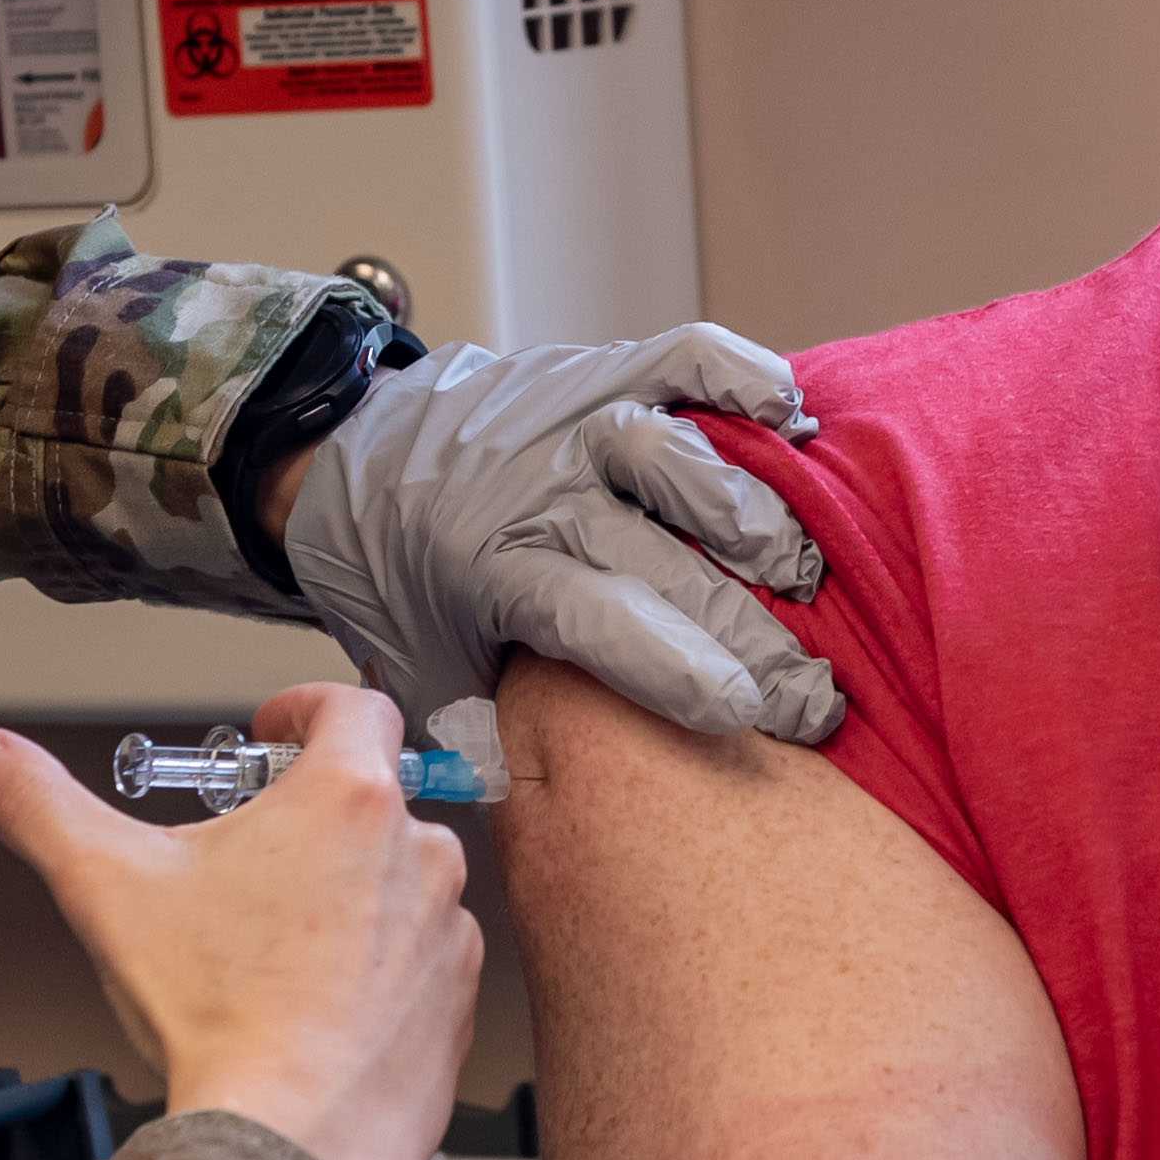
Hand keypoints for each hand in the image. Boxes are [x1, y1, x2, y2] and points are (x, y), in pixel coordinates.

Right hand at [0, 683, 480, 1159]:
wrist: (291, 1143)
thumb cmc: (219, 1017)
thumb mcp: (105, 888)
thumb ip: (39, 806)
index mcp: (347, 801)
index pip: (354, 707)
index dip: (305, 709)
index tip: (271, 732)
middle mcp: (418, 855)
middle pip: (369, 802)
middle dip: (307, 821)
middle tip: (246, 866)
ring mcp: (447, 934)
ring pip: (397, 886)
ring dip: (347, 898)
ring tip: (272, 951)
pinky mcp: (457, 1007)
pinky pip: (419, 965)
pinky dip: (375, 973)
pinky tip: (313, 1009)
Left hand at [276, 330, 844, 745]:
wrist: (343, 449)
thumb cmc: (393, 572)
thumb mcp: (416, 667)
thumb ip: (483, 731)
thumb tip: (551, 801)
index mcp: (492, 570)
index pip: (603, 624)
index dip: (680, 670)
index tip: (747, 712)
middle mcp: (541, 490)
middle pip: (667, 564)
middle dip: (756, 638)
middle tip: (816, 697)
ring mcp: (571, 421)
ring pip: (680, 458)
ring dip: (754, 519)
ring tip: (803, 574)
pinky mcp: (593, 371)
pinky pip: (682, 358)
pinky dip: (744, 379)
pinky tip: (793, 423)